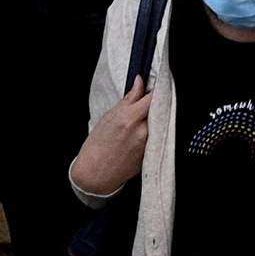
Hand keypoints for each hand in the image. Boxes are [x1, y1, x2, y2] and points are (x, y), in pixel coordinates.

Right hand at [70, 84, 152, 200]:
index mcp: (129, 118)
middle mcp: (142, 130)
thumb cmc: (97, 145)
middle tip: (148, 100)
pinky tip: (142, 133)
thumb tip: (140, 82)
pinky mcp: (151, 153)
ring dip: (155, 117)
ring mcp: (148, 143)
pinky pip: (157, 136)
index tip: (154, 85)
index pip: (152, 97)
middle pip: (159, 108)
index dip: (155, 89)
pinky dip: (153, 130)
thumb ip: (129, 99)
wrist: (95, 173)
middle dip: (156, 103)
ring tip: (141, 119)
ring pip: (159, 122)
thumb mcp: (109, 116)